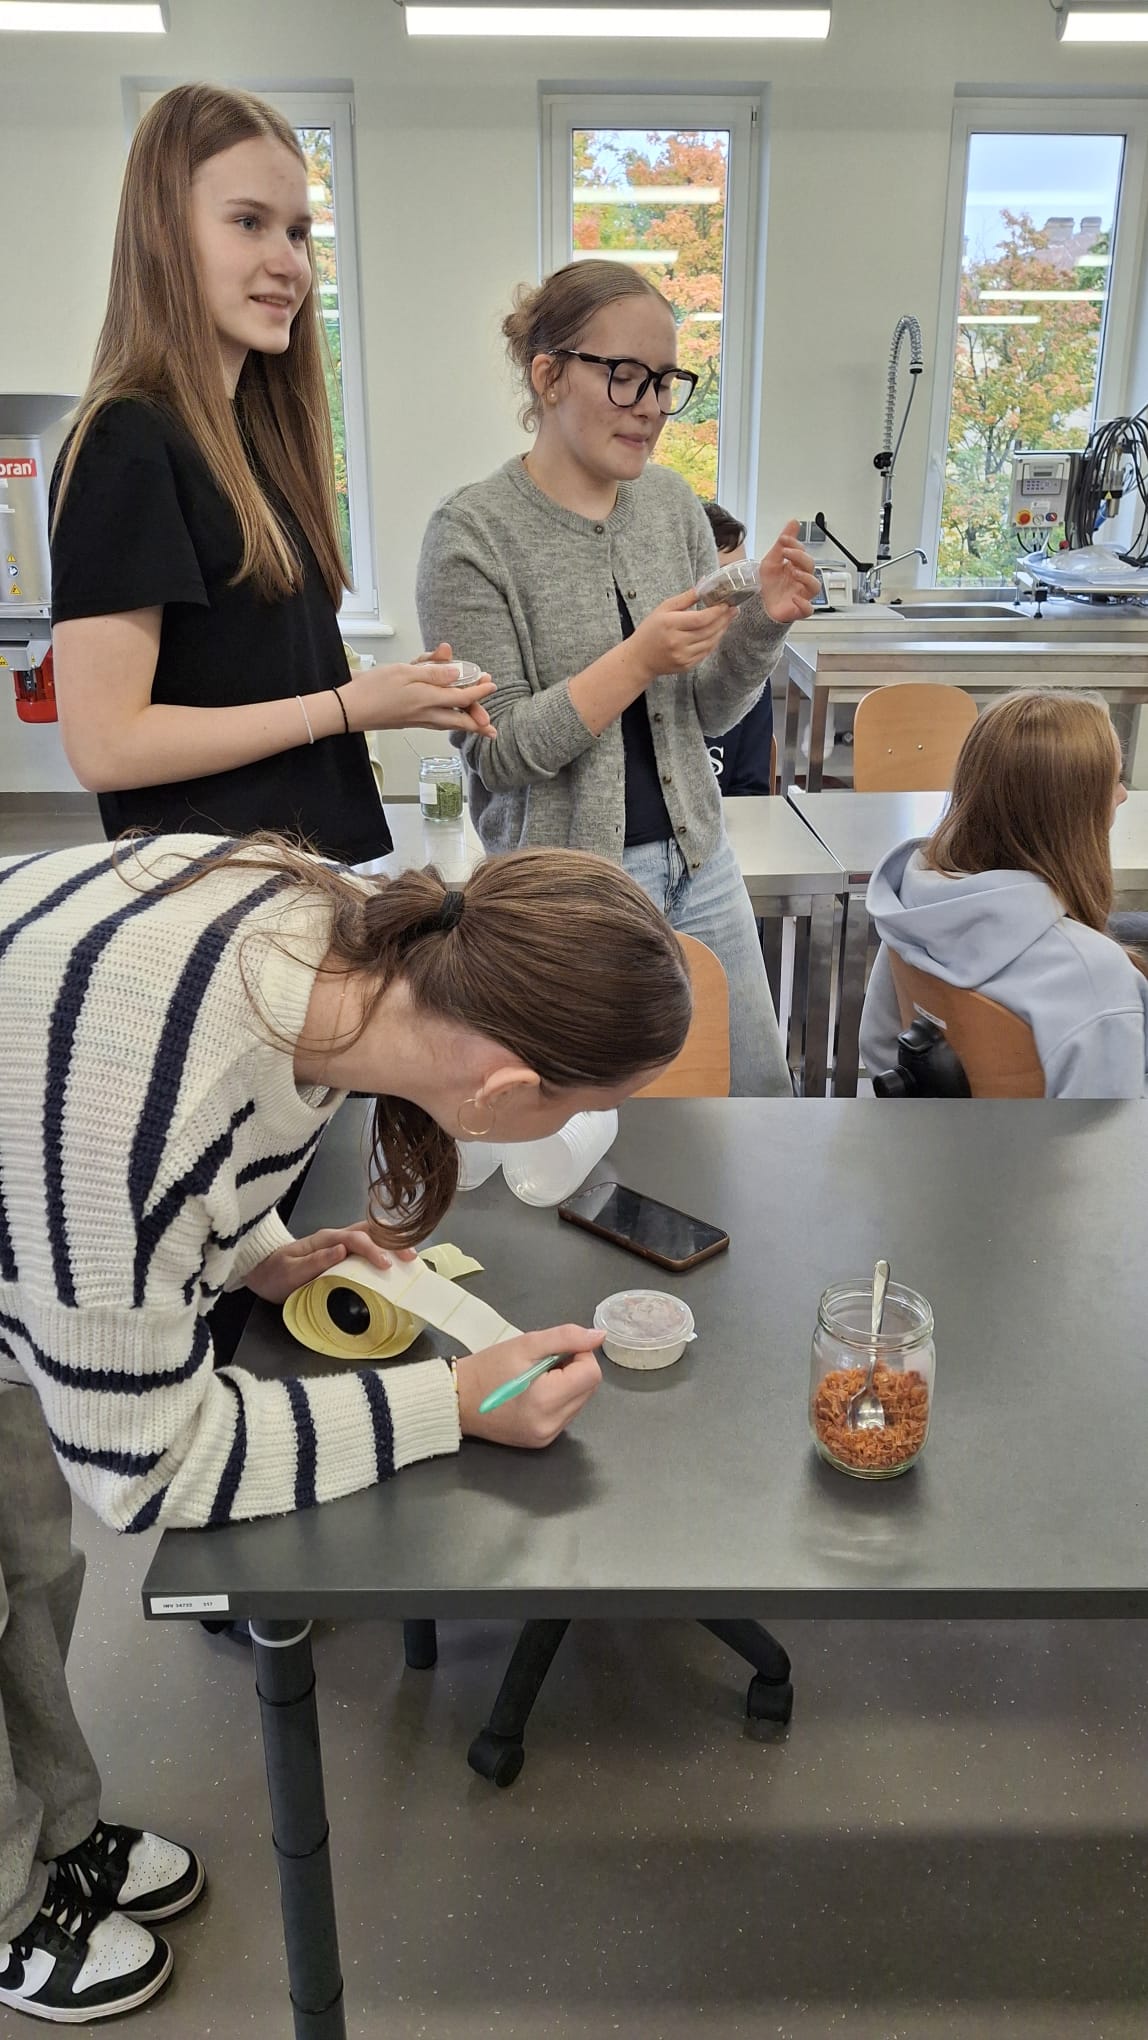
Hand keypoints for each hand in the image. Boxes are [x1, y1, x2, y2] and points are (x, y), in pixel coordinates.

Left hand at [246, 1225, 417, 1304]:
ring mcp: (339, 1242)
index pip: (355, 1239)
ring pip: (372, 1235)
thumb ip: (315, 1261)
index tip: (386, 1266)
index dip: (373, 1250)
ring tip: (410, 1257)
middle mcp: (335, 1236)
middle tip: (411, 1257)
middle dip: (393, 1241)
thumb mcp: (289, 1272)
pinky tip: (395, 1259)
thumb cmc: (274, 1274)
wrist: (262, 1271)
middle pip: (370, 1230)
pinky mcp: (341, 1250)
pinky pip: (367, 1245)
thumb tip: (342, 1250)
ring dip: (392, 1243)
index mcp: (325, 1239)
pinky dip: (385, 1249)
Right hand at [342, 643, 495, 738]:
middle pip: (459, 720)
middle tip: (490, 726)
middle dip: (476, 722)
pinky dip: (444, 715)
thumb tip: (457, 673)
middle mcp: (426, 714)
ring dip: (463, 722)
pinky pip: (432, 720)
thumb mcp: (405, 672)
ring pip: (447, 722)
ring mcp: (416, 720)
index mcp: (428, 699)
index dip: (478, 691)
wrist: (349, 709)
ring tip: (477, 726)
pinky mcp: (407, 721)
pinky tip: (447, 715)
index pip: (462, 697)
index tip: (491, 684)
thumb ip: (433, 672)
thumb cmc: (373, 688)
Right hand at [455, 1325, 604, 1447]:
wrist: (456, 1400)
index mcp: (547, 1400)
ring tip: (536, 1378)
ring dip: (567, 1385)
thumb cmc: (488, 1368)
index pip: (591, 1373)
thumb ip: (565, 1337)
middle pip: (588, 1388)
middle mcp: (551, 1424)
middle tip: (542, 1363)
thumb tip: (598, 1336)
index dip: (579, 1355)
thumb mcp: (525, 1344)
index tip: (555, 1351)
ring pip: (580, 1401)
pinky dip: (558, 1399)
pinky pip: (566, 1414)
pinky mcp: (542, 1441)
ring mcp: (547, 1436)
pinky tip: (534, 1393)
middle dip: (573, 1370)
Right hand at [629, 591, 733, 682]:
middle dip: (724, 619)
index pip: (701, 618)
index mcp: (670, 624)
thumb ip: (685, 598)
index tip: (727, 603)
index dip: (717, 611)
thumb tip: (704, 584)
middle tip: (734, 609)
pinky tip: (717, 632)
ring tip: (728, 619)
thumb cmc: (650, 630)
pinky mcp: (687, 666)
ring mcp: (683, 656)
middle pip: (709, 630)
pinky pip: (706, 652)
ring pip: (711, 642)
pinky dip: (714, 641)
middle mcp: (677, 642)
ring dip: (722, 630)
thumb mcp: (663, 609)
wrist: (640, 658)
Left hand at [758, 520, 819, 624]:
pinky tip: (794, 598)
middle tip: (787, 552)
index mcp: (796, 566)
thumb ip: (783, 542)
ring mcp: (802, 594)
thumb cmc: (769, 584)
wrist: (759, 605)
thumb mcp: (771, 560)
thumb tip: (793, 522)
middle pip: (810, 566)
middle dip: (800, 557)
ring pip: (815, 587)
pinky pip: (808, 609)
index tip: (784, 539)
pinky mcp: (798, 610)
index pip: (802, 552)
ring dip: (806, 578)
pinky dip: (804, 604)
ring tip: (794, 572)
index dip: (795, 544)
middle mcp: (801, 580)